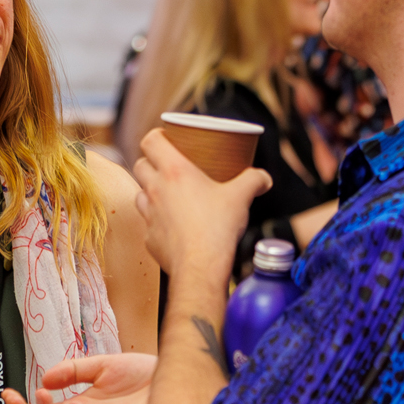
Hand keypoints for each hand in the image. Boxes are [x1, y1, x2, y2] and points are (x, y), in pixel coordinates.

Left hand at [133, 131, 268, 285]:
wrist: (200, 267)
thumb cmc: (216, 229)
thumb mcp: (241, 197)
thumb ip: (253, 181)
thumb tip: (263, 178)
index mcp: (175, 171)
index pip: (150, 141)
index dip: (156, 136)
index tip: (167, 139)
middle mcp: (156, 189)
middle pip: (141, 165)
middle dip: (152, 163)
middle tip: (169, 167)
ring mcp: (149, 214)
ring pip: (140, 193)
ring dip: (151, 191)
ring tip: (169, 195)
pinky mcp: (149, 237)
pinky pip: (147, 222)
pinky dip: (156, 220)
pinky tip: (173, 224)